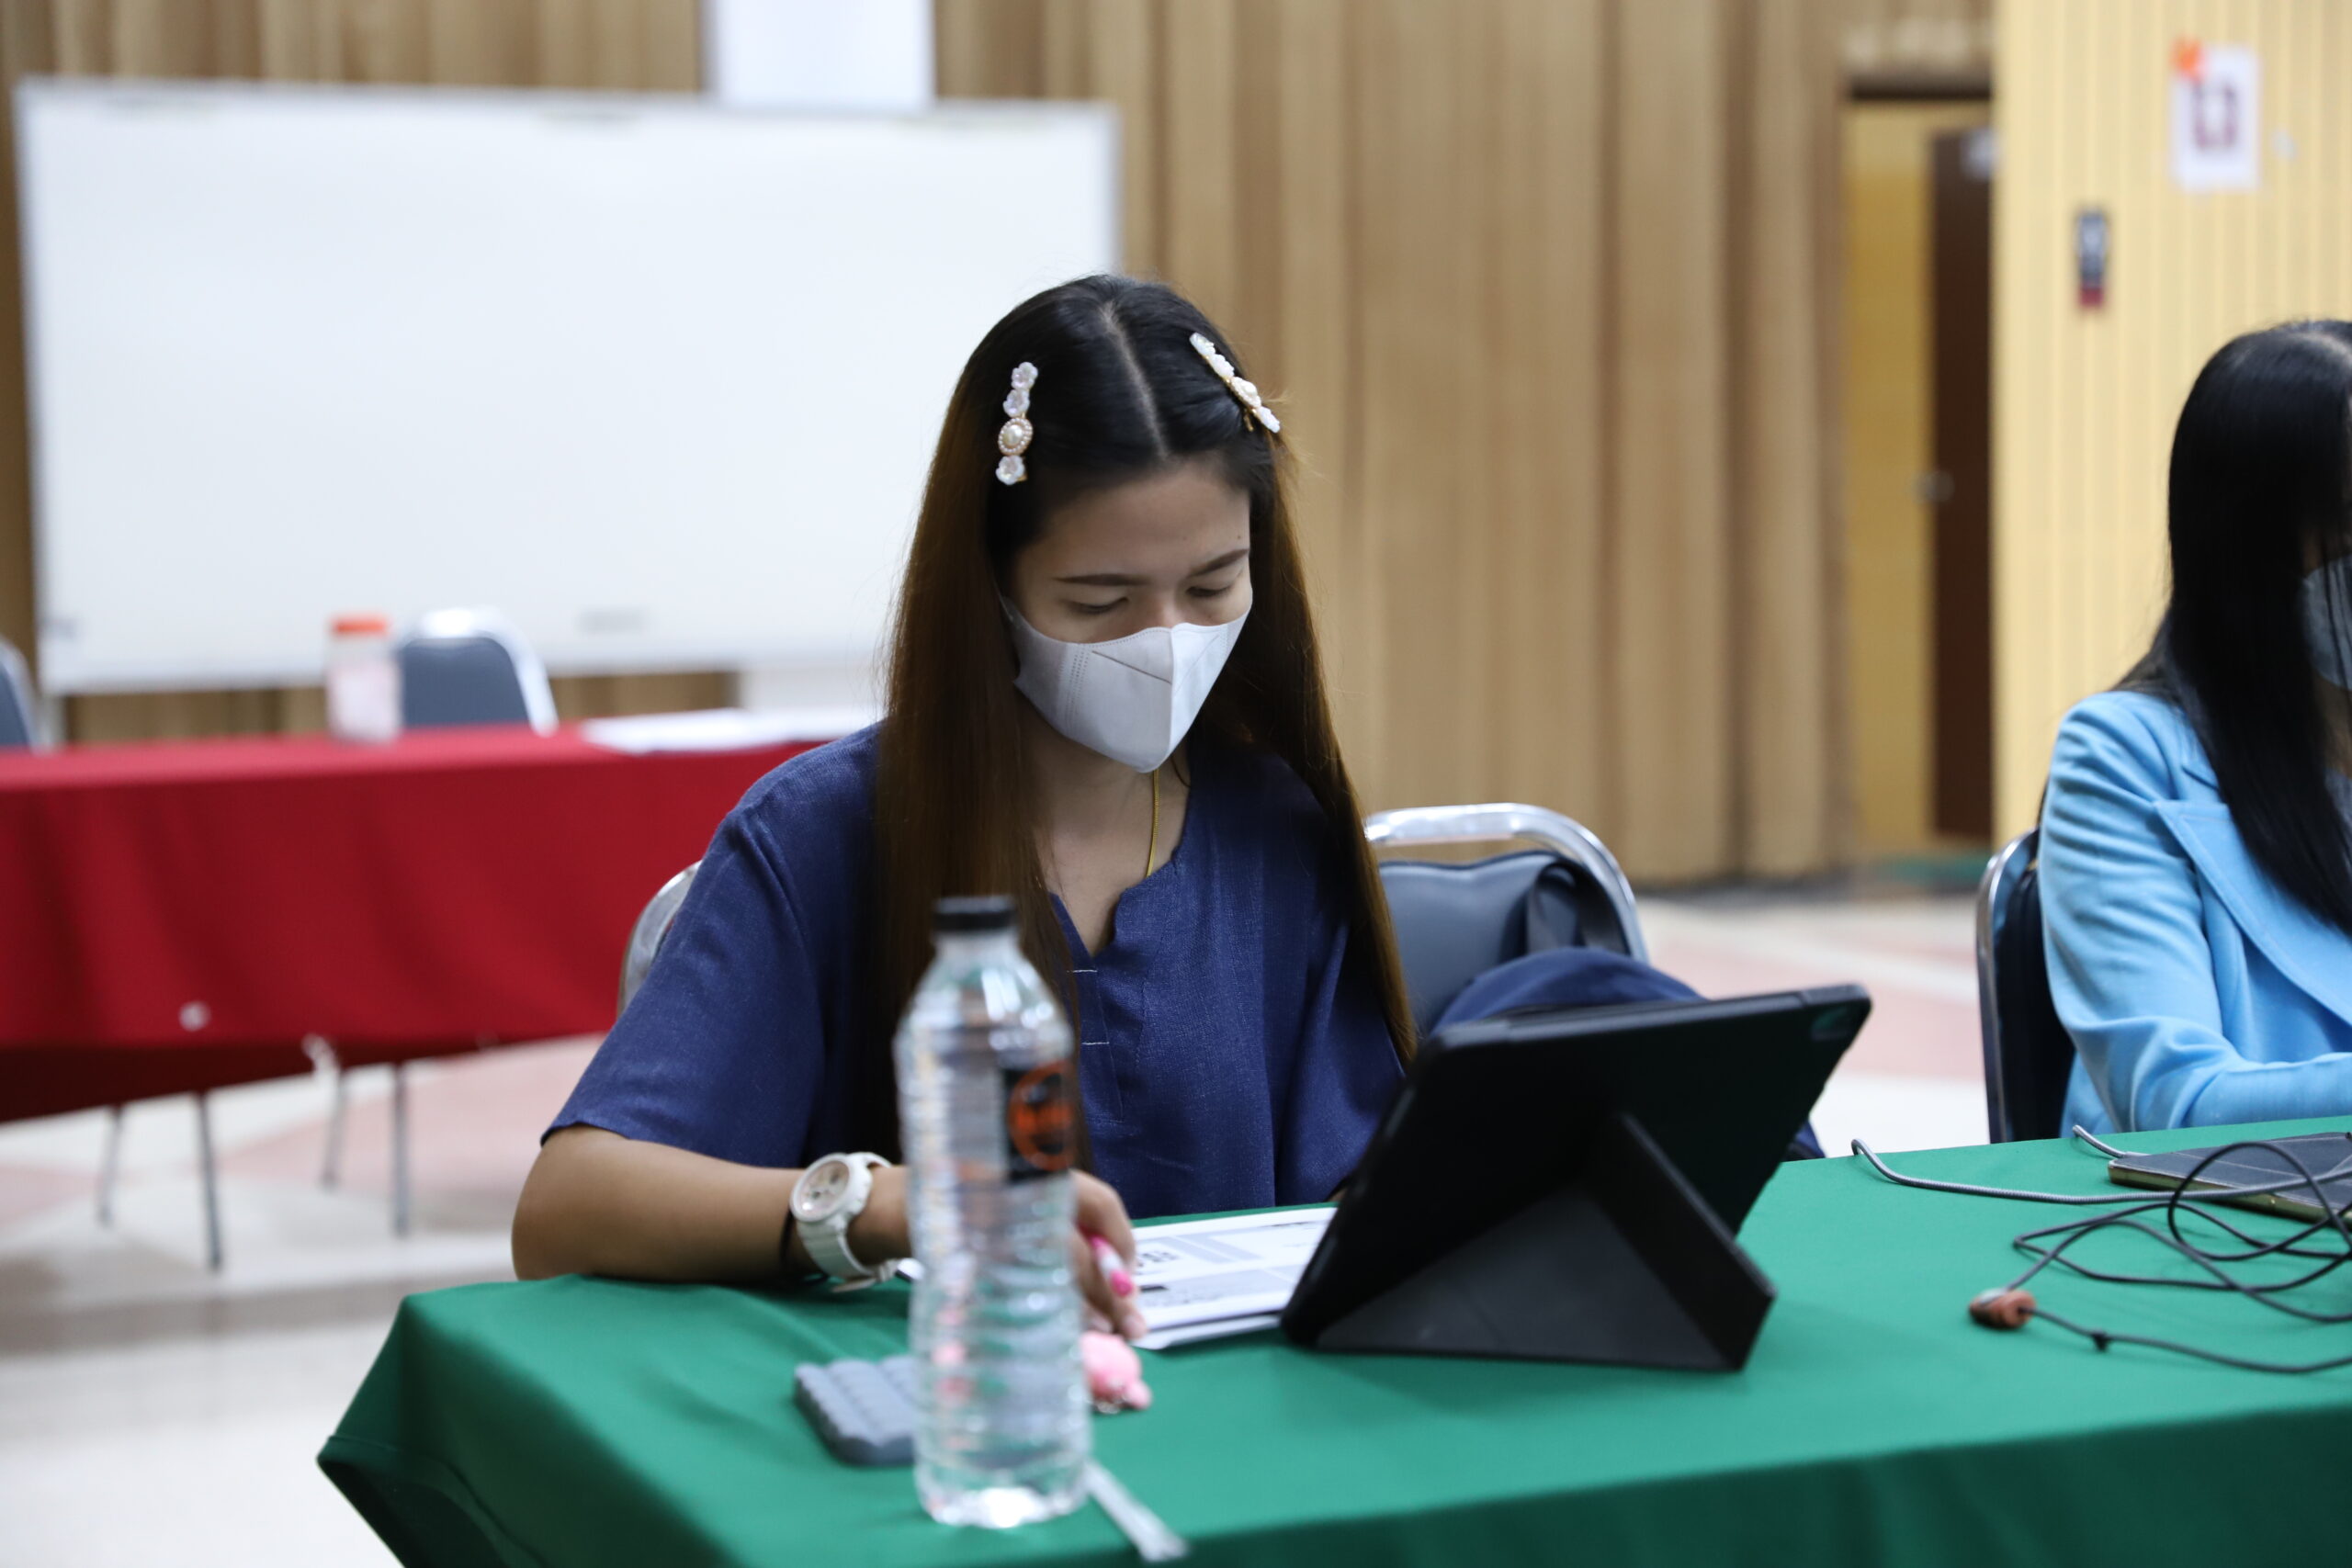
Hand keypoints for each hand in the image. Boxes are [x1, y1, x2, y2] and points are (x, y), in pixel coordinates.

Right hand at [842, 1165, 1142, 1337]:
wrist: (894, 1204)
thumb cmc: (970, 1207)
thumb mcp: (1019, 1207)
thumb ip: (1060, 1233)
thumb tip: (1115, 1282)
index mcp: (1039, 1174)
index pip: (1100, 1201)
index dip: (1123, 1242)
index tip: (1131, 1280)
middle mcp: (1019, 1192)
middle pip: (1079, 1246)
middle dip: (1111, 1291)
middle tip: (1132, 1325)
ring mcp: (989, 1221)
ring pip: (1049, 1269)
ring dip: (1080, 1306)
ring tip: (1099, 1332)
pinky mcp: (962, 1250)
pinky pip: (1009, 1287)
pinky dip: (1035, 1312)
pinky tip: (1049, 1330)